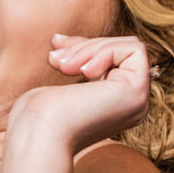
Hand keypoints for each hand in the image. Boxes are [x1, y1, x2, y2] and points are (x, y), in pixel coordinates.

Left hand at [10, 35, 152, 157]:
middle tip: (55, 59)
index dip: (83, 46)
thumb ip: (67, 62)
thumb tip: (61, 38)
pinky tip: (83, 72)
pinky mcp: (138, 92)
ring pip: (129, 46)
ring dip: (90, 48)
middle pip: (120, 50)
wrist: (38, 134)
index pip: (110, 58)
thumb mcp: (51, 84)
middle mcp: (131, 104)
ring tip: (63, 66)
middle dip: (84, 46)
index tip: (55, 49)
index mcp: (113, 105)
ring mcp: (137, 100)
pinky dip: (105, 51)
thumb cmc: (35, 116)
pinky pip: (134, 49)